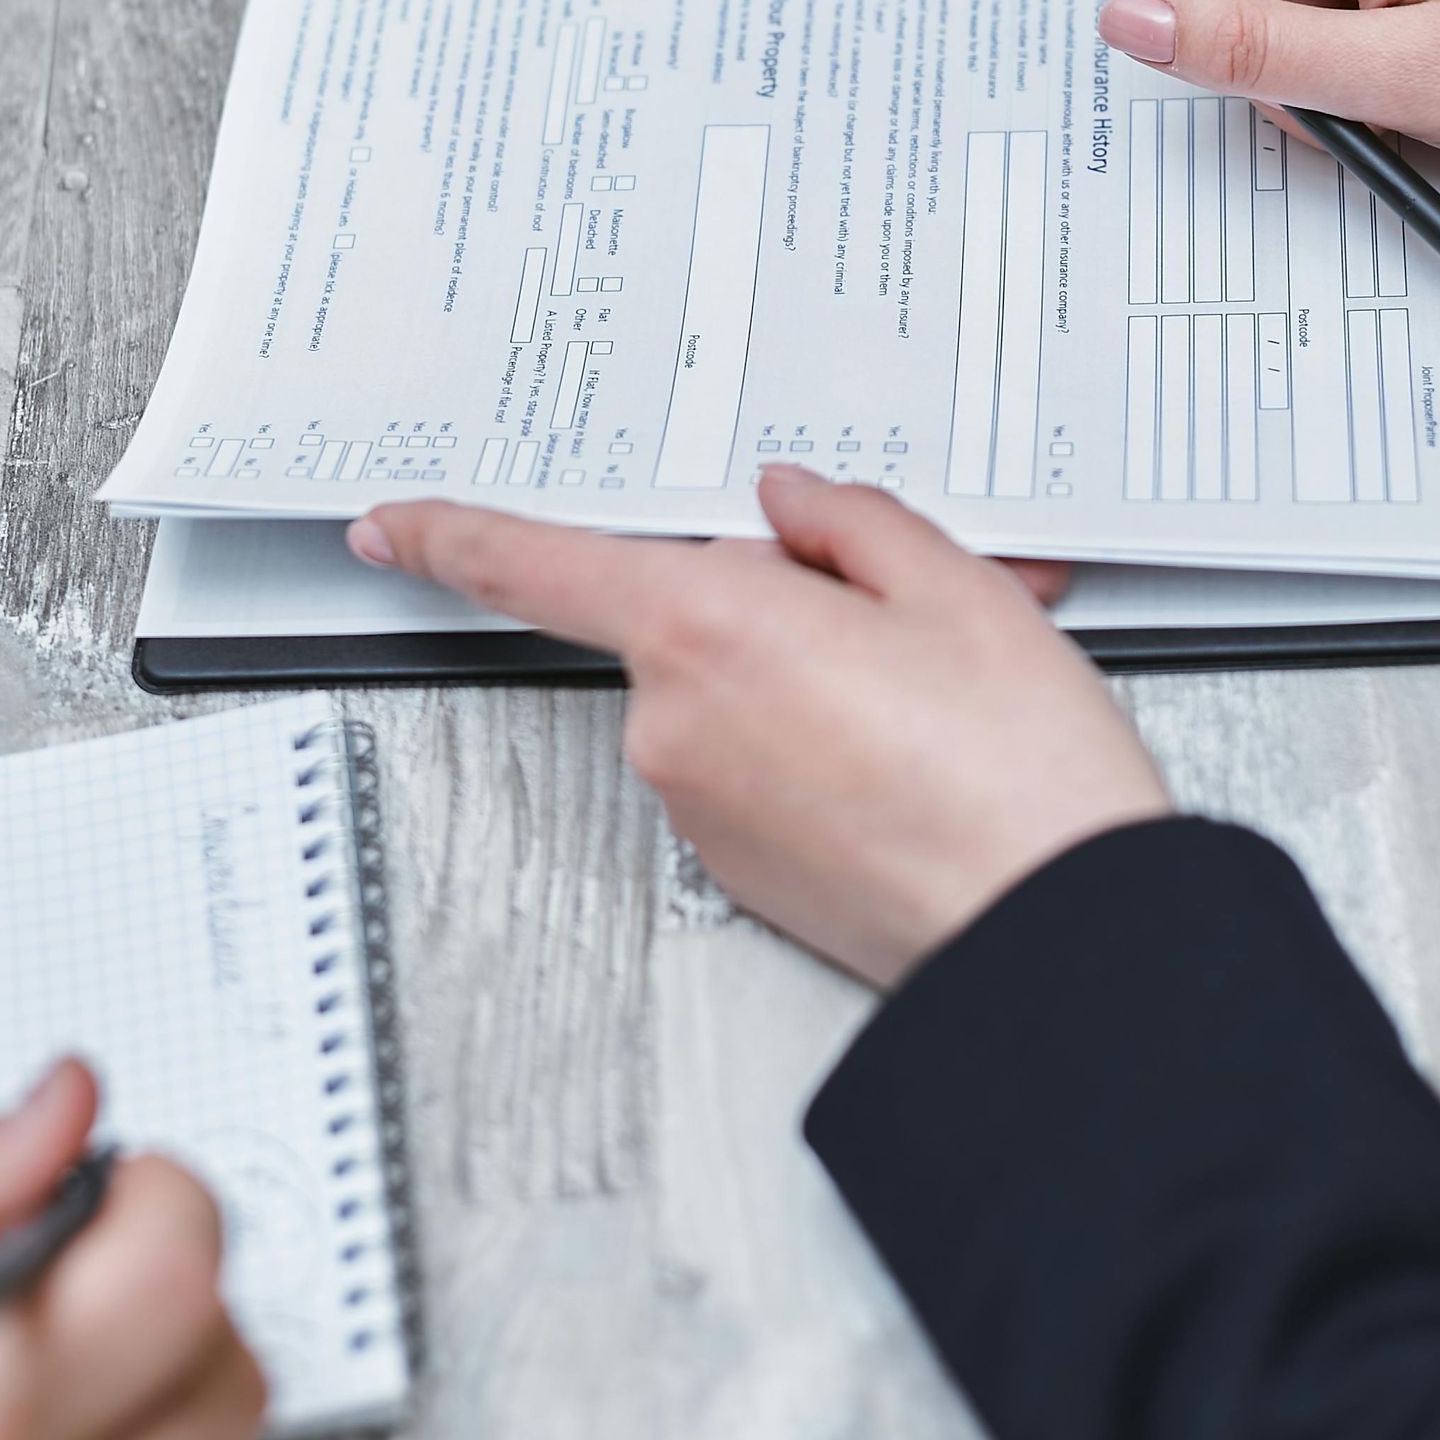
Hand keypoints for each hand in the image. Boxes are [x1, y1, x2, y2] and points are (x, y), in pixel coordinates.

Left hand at [349, 468, 1171, 987]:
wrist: (1049, 930)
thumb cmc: (1014, 772)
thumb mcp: (957, 588)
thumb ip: (851, 524)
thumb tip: (795, 509)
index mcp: (708, 628)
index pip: (533, 565)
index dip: (447, 536)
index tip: (390, 526)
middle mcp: (675, 723)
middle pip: (686, 617)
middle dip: (779, 600)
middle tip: (901, 614)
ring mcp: (698, 804)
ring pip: (730, 693)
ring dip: (809, 676)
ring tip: (931, 700)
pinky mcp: (733, 867)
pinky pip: (752, 767)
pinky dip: (815, 749)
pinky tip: (910, 757)